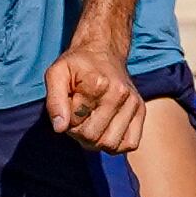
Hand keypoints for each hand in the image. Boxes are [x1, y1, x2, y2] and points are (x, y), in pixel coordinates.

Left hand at [44, 32, 141, 150]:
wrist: (103, 52)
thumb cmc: (77, 65)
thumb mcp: (56, 74)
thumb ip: (54, 101)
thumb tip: (59, 128)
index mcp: (98, 84)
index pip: (75, 123)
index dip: (66, 120)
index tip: (69, 106)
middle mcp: (120, 94)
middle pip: (93, 137)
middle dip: (78, 132)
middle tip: (77, 117)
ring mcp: (134, 103)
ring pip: (110, 144)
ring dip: (95, 141)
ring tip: (90, 123)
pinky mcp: (141, 111)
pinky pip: (129, 144)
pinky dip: (115, 144)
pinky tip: (105, 130)